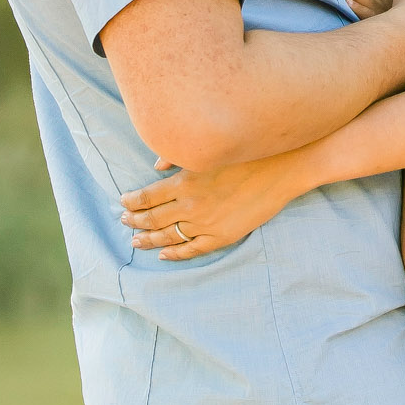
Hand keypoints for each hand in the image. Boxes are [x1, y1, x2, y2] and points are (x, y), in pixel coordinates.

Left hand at [122, 149, 308, 258]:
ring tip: (135, 241)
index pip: (148, 196)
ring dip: (149, 239)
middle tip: (123, 222)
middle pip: (153, 218)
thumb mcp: (209, 150)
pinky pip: (193, 249)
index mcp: (185, 182)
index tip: (122, 202)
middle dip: (135, 221)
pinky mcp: (223, 236)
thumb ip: (178, 157)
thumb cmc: (246, 153)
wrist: (282, 169)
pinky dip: (175, 254)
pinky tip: (163, 254)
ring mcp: (207, 224)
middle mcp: (191, 205)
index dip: (132, 201)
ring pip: (169, 236)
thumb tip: (156, 165)